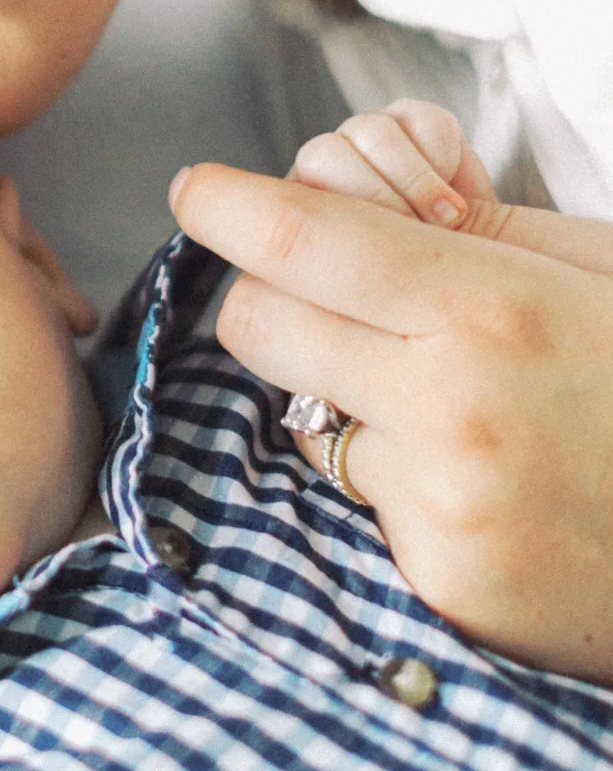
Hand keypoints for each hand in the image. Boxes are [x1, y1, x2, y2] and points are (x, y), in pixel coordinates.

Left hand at [170, 112, 612, 684]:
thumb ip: (474, 232)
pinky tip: (482, 481)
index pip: (297, 239)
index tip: (198, 190)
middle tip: (323, 294)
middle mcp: (446, 407)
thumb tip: (356, 187)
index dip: (226, 204)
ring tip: (446, 403)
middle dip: (270, 295)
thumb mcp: (597, 273)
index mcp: (488, 307)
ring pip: (302, 421)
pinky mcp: (439, 583)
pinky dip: (397, 483)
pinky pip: (361, 506)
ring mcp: (437, 506)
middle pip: (256, 323)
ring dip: (340, 398)